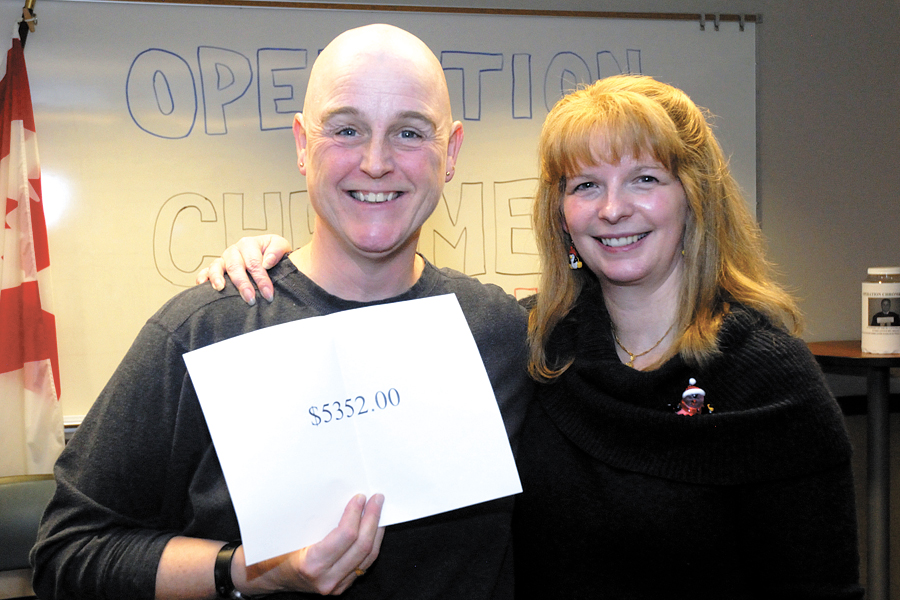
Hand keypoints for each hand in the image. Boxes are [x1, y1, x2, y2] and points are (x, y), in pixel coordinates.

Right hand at [195, 235, 290, 304]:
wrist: (267, 252)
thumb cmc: (273, 252)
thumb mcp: (280, 245)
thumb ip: (277, 251)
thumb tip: (266, 263)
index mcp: (249, 244)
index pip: (255, 263)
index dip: (261, 279)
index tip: (268, 294)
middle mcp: (234, 251)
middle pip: (236, 267)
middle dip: (243, 284)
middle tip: (251, 299)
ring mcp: (223, 259)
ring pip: (217, 267)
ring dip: (217, 278)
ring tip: (220, 289)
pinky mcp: (216, 267)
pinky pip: (206, 271)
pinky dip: (203, 277)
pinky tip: (202, 286)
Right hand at [244, 493, 384, 595]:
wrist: (264, 576)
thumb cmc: (273, 551)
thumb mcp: (288, 533)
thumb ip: (314, 520)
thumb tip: (340, 492)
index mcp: (311, 565)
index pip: (345, 536)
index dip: (356, 514)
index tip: (360, 497)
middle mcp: (326, 579)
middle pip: (362, 547)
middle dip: (372, 519)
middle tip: (377, 499)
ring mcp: (335, 585)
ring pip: (367, 558)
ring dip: (376, 531)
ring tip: (378, 511)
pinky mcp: (340, 586)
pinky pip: (363, 564)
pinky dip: (371, 544)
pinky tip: (372, 529)